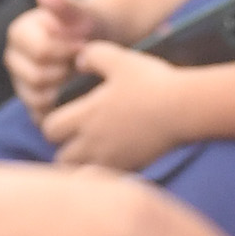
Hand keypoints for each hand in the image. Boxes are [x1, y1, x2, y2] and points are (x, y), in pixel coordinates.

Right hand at [2, 0, 102, 115]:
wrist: (96, 43)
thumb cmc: (87, 25)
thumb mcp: (81, 13)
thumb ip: (65, 5)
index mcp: (19, 32)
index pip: (40, 51)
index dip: (67, 51)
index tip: (84, 45)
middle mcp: (13, 57)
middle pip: (36, 77)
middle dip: (64, 72)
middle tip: (82, 62)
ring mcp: (19, 81)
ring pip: (36, 98)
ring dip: (62, 89)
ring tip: (77, 75)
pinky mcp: (29, 101)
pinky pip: (38, 113)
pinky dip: (57, 109)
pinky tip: (73, 95)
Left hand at [39, 45, 192, 173]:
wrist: (184, 108)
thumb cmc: (151, 82)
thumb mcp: (120, 59)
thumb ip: (93, 56)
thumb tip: (79, 61)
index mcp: (86, 115)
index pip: (50, 129)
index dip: (53, 123)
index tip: (65, 117)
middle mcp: (94, 142)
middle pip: (61, 158)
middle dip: (65, 149)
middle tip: (76, 139)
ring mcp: (113, 159)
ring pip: (82, 175)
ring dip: (83, 165)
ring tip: (94, 151)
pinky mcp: (132, 168)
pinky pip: (107, 180)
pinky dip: (104, 173)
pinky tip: (116, 156)